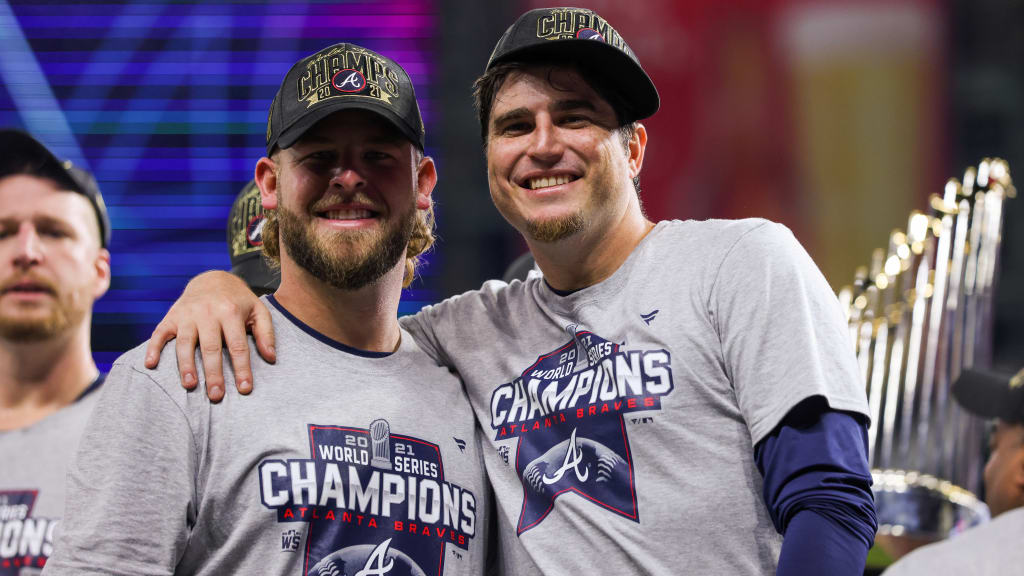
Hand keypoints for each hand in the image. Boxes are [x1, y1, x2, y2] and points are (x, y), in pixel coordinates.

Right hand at [144, 270, 275, 401]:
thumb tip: (271, 358)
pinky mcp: (171, 316)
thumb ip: (267, 333)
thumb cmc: (238, 301)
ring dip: (186, 365)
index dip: (241, 368)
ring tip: (190, 385)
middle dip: (213, 373)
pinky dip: (154, 348)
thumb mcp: (258, 311)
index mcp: (231, 312)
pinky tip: (151, 364)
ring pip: (185, 343)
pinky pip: (159, 333)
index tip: (244, 389)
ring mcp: (187, 315)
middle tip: (216, 396)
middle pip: (211, 347)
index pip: (238, 346)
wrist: (212, 279)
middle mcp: (207, 313)